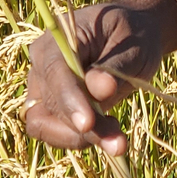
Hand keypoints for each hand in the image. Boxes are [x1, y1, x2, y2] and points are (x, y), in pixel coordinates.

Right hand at [24, 2, 166, 153]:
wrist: (134, 38)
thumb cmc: (133, 35)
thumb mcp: (131, 46)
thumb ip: (114, 67)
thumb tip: (101, 89)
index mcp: (57, 39)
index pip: (54, 72)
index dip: (68, 100)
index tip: (87, 124)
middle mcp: (42, 64)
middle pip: (51, 105)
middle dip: (83, 128)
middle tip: (119, 142)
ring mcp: (44, 88)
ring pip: (47, 125)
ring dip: (81, 139)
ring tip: (118, 142)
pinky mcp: (53, 108)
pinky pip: (57, 133)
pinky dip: (83, 140)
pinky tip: (112, 136)